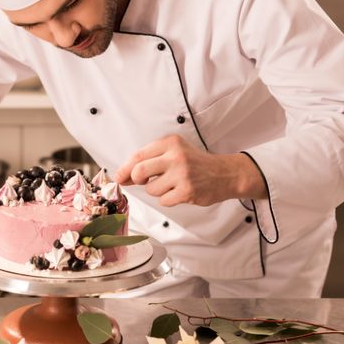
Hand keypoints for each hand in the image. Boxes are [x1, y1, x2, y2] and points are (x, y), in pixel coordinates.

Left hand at [114, 135, 265, 206]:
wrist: (224, 174)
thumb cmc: (195, 163)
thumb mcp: (174, 152)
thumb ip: (150, 160)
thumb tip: (123, 176)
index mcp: (170, 143)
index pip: (138, 155)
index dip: (125, 168)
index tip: (119, 177)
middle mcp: (176, 156)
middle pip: (139, 171)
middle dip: (136, 180)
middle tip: (143, 181)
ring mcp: (182, 174)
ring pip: (151, 189)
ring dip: (157, 190)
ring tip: (171, 185)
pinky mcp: (187, 191)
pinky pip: (164, 201)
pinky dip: (168, 199)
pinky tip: (179, 192)